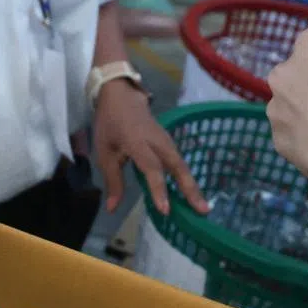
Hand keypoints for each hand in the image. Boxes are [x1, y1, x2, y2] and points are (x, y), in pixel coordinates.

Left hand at [93, 80, 207, 214]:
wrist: (122, 96)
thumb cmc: (110, 125)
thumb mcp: (104, 153)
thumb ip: (112, 181)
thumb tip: (112, 209)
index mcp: (137, 141)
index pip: (152, 167)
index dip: (159, 189)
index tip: (165, 210)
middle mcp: (157, 141)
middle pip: (177, 165)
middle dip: (190, 189)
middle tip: (203, 211)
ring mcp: (166, 140)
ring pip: (182, 165)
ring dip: (192, 186)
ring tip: (202, 208)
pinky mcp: (170, 143)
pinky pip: (180, 163)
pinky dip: (187, 179)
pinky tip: (191, 195)